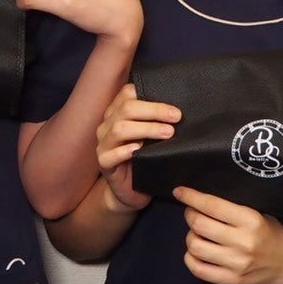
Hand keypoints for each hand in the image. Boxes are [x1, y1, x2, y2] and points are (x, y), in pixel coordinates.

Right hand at [96, 83, 179, 210]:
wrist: (131, 190)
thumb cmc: (144, 158)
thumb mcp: (151, 136)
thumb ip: (156, 121)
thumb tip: (179, 110)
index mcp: (117, 113)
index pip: (127, 93)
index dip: (150, 96)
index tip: (174, 107)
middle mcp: (107, 125)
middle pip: (126, 108)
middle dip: (153, 111)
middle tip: (176, 118)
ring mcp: (103, 144)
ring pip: (119, 129)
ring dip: (146, 129)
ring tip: (167, 133)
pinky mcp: (103, 163)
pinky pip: (110, 155)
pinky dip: (125, 151)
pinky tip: (139, 150)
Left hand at [174, 186, 282, 283]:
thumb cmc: (271, 231)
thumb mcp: (257, 212)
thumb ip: (232, 208)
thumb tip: (200, 199)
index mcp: (250, 220)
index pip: (212, 206)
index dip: (191, 197)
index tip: (179, 191)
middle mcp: (242, 242)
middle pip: (199, 225)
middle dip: (190, 215)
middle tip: (192, 212)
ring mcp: (236, 264)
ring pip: (195, 247)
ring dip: (190, 236)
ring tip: (197, 233)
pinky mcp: (232, 281)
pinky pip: (199, 270)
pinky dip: (190, 258)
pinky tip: (196, 252)